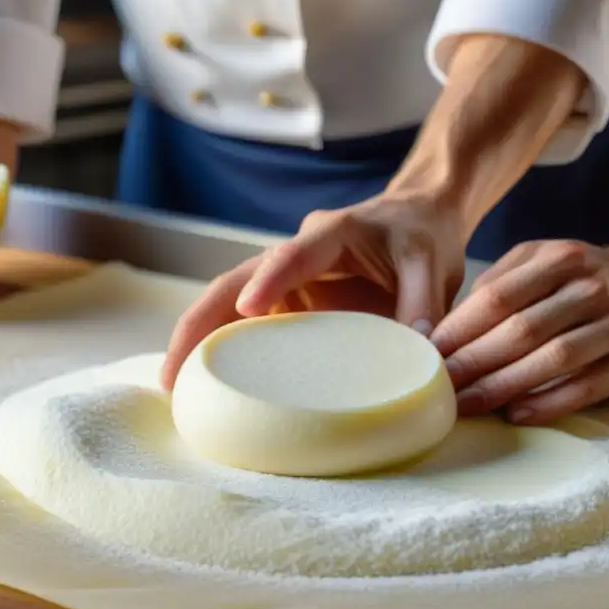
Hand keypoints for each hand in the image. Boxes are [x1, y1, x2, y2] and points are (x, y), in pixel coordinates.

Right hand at [161, 195, 466, 387]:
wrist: (415, 219)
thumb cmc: (421, 238)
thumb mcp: (432, 266)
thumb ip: (425, 305)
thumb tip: (420, 356)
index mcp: (332, 233)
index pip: (294, 253)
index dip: (271, 278)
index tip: (248, 306)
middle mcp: (295, 254)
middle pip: (233, 283)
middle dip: (200, 325)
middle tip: (175, 373)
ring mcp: (284, 281)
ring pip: (228, 305)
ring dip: (200, 343)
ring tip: (176, 389)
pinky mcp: (286, 305)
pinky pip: (246, 326)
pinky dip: (224, 352)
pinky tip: (208, 388)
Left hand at [430, 240, 608, 423]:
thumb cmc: (591, 280)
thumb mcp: (549, 259)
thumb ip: (502, 279)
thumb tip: (451, 319)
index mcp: (561, 260)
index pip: (498, 297)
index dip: (459, 329)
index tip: (428, 355)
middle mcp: (591, 289)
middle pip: (521, 329)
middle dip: (474, 361)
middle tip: (438, 387)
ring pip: (553, 358)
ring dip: (505, 384)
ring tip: (468, 406)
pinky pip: (588, 386)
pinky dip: (550, 402)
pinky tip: (517, 415)